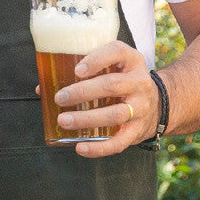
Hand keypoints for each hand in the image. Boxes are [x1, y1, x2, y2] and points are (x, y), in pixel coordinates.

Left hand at [52, 39, 158, 157]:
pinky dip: (99, 148)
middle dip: (83, 92)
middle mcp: (139, 82)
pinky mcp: (138, 130)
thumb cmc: (121, 81)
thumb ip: (80, 73)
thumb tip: (43, 87)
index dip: (97, 59)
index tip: (76, 70)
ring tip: (64, 120)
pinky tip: (80, 147)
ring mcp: (141, 107)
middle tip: (60, 98)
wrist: (156, 104)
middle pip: (112, 85)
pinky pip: (119, 142)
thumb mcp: (111, 67)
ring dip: (87, 119)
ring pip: (115, 114)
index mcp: (131, 60)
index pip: (117, 52)